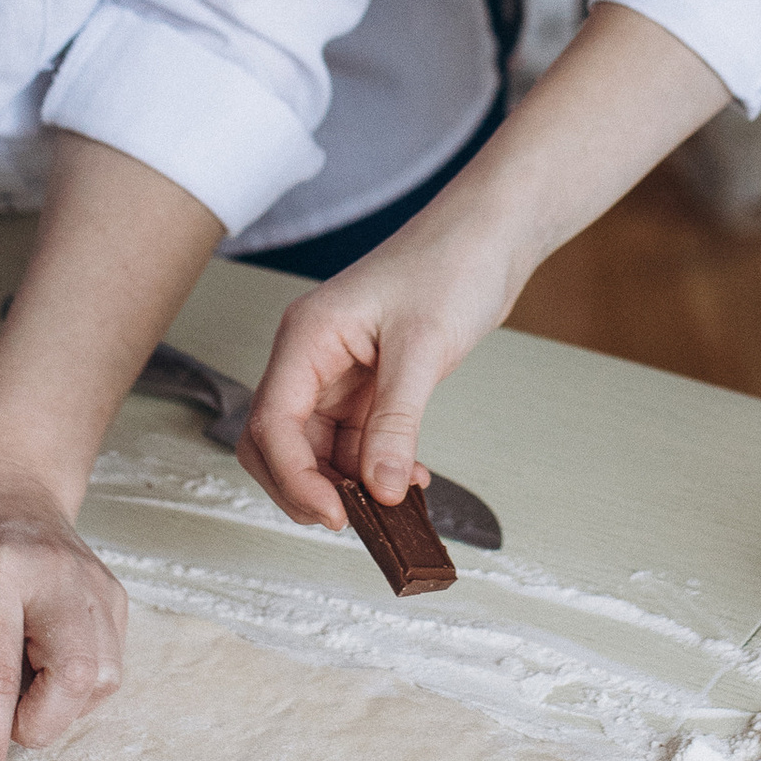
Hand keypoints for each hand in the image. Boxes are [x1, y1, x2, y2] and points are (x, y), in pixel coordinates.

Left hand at [0, 452, 128, 760]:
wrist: (2, 477)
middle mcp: (52, 576)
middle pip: (72, 683)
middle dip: (34, 722)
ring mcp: (92, 583)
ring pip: (100, 681)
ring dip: (58, 704)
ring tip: (19, 677)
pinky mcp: (115, 594)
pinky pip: (112, 666)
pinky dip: (77, 685)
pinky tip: (42, 659)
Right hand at [240, 206, 517, 523]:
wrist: (489, 237)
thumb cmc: (452, 265)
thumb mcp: (423, 348)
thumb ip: (396, 424)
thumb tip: (380, 491)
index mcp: (306, 337)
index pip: (272, 422)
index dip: (294, 478)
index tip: (334, 516)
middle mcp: (311, 357)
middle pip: (279, 443)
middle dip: (306, 487)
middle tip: (353, 522)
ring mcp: (337, 373)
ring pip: (317, 449)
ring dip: (347, 484)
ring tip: (394, 505)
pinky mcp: (367, 385)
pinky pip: (353, 441)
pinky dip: (373, 469)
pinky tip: (407, 480)